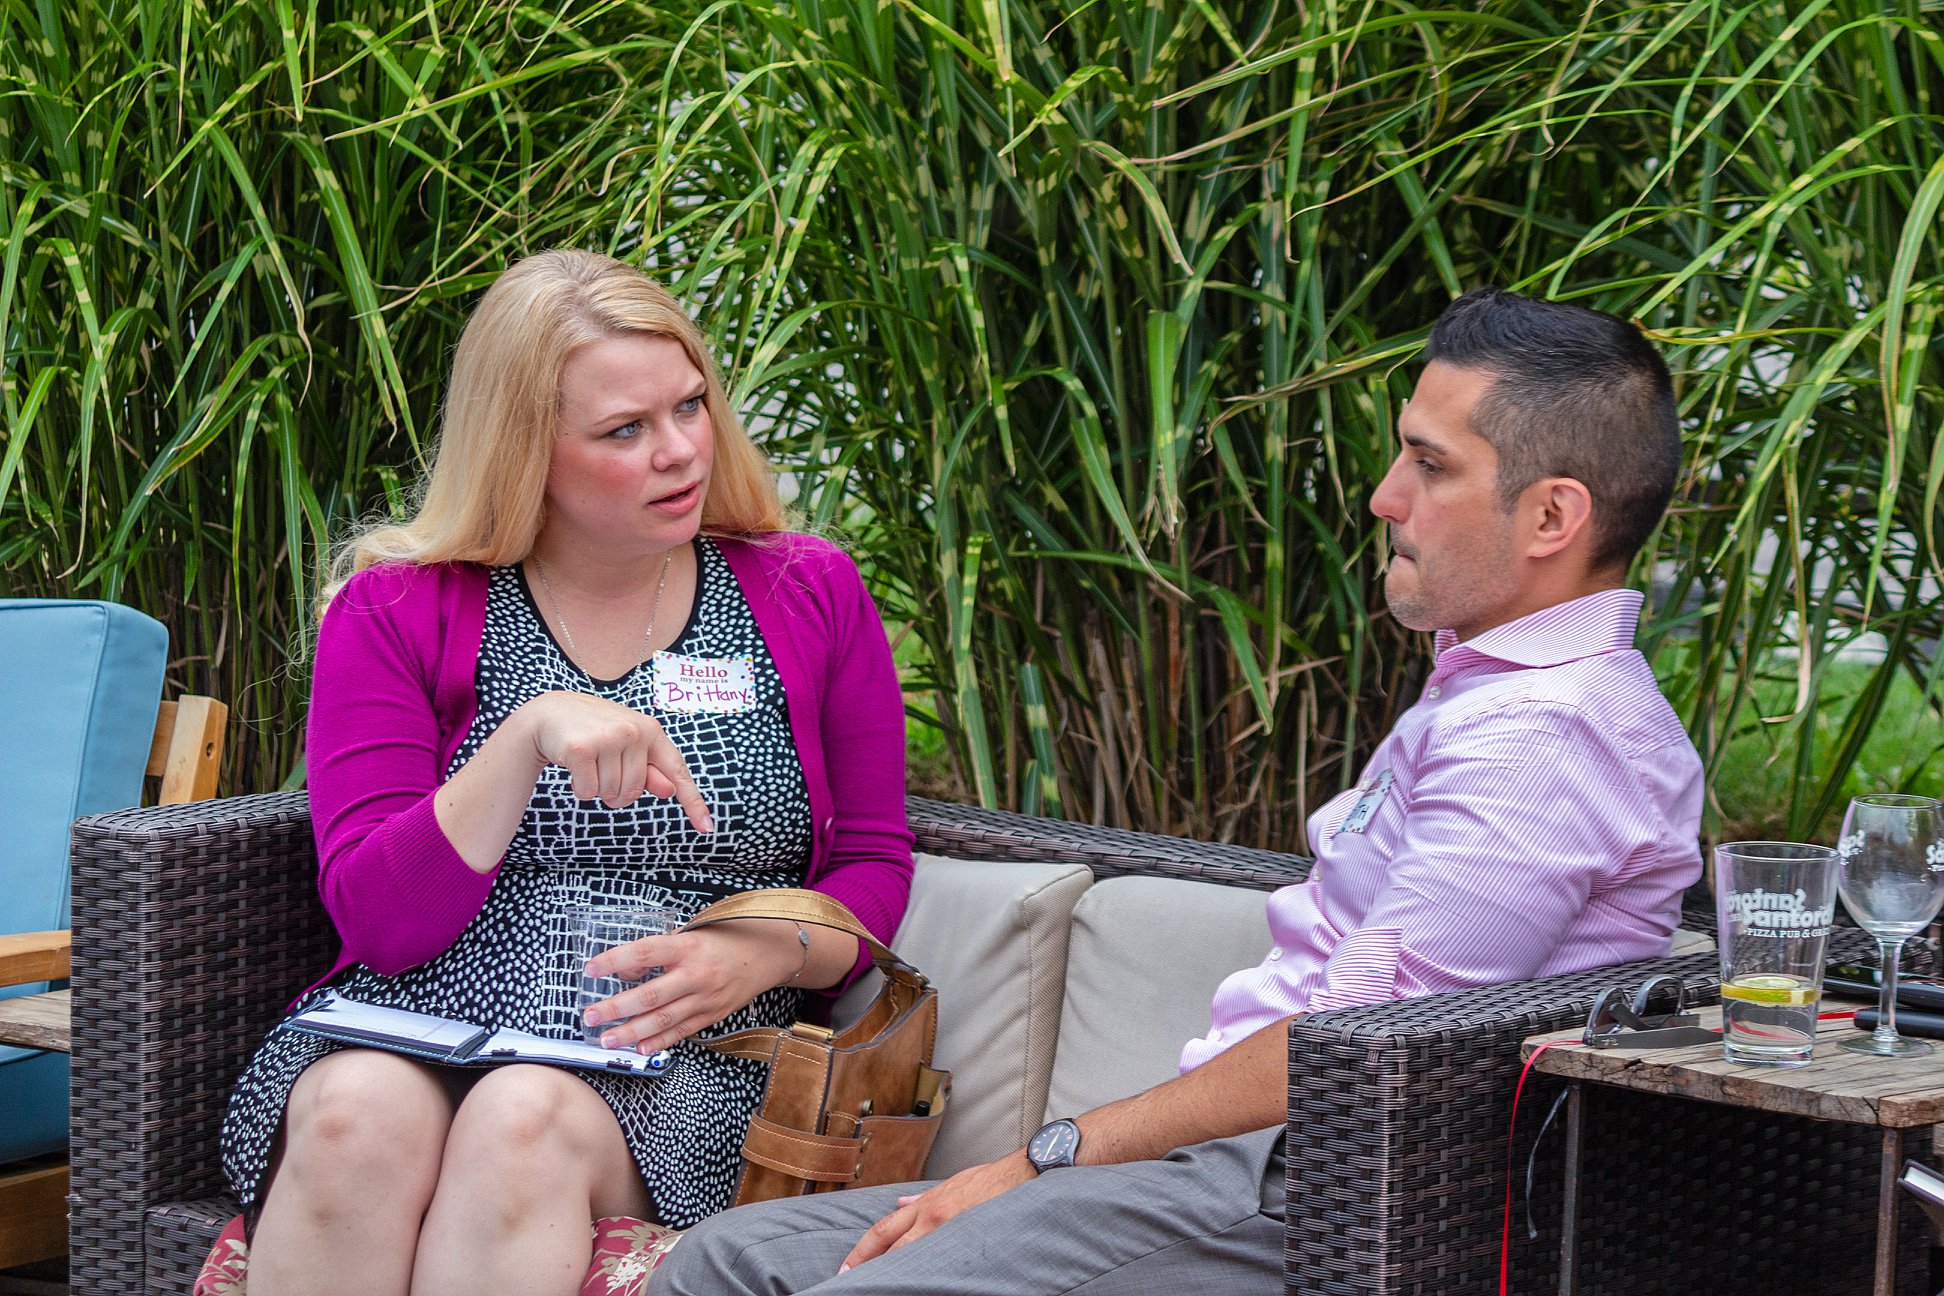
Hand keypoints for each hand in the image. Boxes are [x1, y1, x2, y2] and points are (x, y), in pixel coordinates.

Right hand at [515, 691, 710, 830]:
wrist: (551, 712)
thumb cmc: (596, 732)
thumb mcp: (628, 746)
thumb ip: (650, 769)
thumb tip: (670, 790)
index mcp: (651, 730)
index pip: (677, 772)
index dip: (693, 802)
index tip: (707, 828)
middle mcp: (633, 731)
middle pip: (635, 792)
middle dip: (617, 792)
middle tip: (603, 767)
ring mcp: (608, 738)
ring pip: (611, 794)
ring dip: (597, 788)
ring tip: (589, 762)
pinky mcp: (581, 749)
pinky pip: (587, 792)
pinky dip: (579, 787)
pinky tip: (573, 765)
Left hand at [582, 919, 803, 1050]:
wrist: (766, 955)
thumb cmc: (722, 940)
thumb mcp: (690, 934)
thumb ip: (659, 951)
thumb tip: (623, 970)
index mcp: (688, 946)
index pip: (645, 952)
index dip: (615, 960)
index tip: (591, 968)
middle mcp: (697, 974)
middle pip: (651, 995)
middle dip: (617, 1008)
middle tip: (590, 1016)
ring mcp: (706, 998)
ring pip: (664, 1019)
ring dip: (632, 1032)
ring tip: (607, 1039)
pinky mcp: (713, 1015)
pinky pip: (682, 1031)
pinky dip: (660, 1041)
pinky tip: (640, 1048)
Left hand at [838, 1153, 1035, 1271]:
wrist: (1021, 1175)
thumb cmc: (989, 1181)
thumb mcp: (951, 1184)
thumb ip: (923, 1199)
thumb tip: (900, 1206)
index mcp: (927, 1205)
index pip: (884, 1229)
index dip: (862, 1250)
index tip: (847, 1267)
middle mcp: (933, 1218)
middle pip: (891, 1245)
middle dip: (868, 1265)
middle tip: (851, 1283)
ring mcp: (950, 1230)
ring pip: (912, 1257)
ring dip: (894, 1273)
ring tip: (878, 1287)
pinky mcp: (968, 1241)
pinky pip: (941, 1262)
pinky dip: (926, 1273)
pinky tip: (918, 1285)